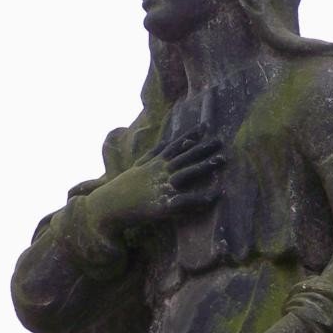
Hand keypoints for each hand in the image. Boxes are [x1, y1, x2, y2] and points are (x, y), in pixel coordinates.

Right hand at [85, 125, 223, 239]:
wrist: (109, 206)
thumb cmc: (123, 188)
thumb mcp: (137, 166)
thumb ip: (152, 154)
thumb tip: (163, 141)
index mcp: (155, 164)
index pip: (175, 146)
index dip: (191, 136)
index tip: (204, 126)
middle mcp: (160, 172)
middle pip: (185, 156)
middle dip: (203, 148)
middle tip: (221, 140)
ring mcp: (163, 187)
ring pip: (188, 172)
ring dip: (205, 165)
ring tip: (223, 159)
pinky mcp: (164, 205)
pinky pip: (188, 200)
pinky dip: (203, 197)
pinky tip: (218, 194)